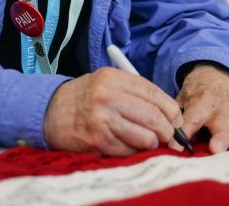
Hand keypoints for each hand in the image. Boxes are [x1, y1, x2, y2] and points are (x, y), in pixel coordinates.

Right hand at [43, 68, 183, 155]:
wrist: (51, 111)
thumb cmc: (87, 97)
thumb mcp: (108, 82)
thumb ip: (136, 92)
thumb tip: (170, 112)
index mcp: (113, 78)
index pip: (154, 94)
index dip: (171, 109)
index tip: (177, 119)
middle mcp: (107, 97)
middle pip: (153, 117)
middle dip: (167, 130)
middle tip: (169, 135)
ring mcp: (101, 120)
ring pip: (144, 137)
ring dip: (151, 143)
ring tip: (147, 140)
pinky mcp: (96, 141)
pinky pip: (128, 150)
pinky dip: (134, 150)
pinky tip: (128, 143)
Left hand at [177, 64, 228, 153]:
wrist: (215, 76)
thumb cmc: (195, 93)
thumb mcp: (180, 99)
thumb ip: (174, 116)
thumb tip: (163, 136)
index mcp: (200, 104)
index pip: (190, 121)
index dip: (182, 134)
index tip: (176, 147)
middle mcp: (220, 110)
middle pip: (220, 126)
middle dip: (220, 138)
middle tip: (217, 149)